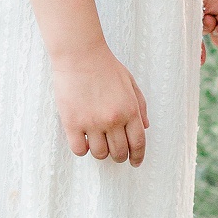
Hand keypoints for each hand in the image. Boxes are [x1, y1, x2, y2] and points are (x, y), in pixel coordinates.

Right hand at [54, 46, 148, 163]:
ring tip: (98, 142)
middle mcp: (113, 119)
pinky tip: (84, 140)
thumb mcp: (130, 83)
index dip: (137, 157)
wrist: (80, 55)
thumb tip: (144, 128)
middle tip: (116, 153)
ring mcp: (92, 122)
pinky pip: (79, 150)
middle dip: (120, 156)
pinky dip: (83, 149)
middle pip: (119, 152)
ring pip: (100, 154)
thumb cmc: (105, 66)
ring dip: (101, 152)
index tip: (135, 162)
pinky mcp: (72, 123)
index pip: (137, 143)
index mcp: (130, 110)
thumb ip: (140, 106)